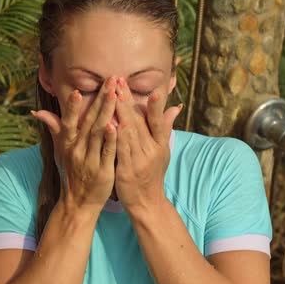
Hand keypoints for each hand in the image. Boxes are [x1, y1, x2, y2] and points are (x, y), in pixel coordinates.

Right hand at [31, 77, 118, 213]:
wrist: (78, 201)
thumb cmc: (71, 171)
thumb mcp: (60, 150)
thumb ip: (54, 128)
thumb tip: (37, 111)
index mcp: (67, 144)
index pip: (69, 122)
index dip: (72, 108)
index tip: (78, 91)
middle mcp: (77, 150)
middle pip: (89, 122)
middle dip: (100, 100)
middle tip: (110, 81)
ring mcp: (90, 160)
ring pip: (98, 133)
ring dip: (108, 113)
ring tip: (116, 95)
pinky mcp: (103, 171)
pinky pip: (108, 152)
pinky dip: (112, 139)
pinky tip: (117, 125)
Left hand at [114, 78, 182, 213]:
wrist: (147, 202)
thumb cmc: (153, 173)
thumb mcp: (163, 151)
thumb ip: (166, 127)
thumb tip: (176, 106)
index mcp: (159, 144)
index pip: (158, 122)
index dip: (156, 107)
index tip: (152, 90)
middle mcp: (151, 151)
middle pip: (139, 123)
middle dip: (128, 101)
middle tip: (119, 82)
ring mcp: (138, 161)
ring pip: (129, 134)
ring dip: (121, 113)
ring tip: (114, 96)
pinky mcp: (125, 170)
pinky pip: (120, 151)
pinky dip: (115, 137)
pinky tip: (109, 124)